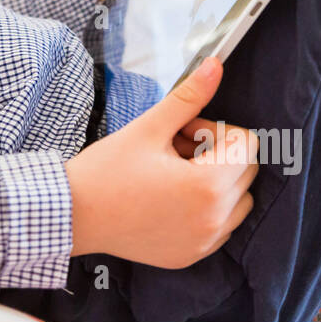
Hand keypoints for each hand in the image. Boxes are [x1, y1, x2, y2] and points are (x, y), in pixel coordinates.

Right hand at [64, 57, 258, 269]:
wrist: (73, 214)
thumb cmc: (106, 170)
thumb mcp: (148, 128)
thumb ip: (189, 97)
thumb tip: (215, 65)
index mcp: (207, 186)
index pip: (246, 144)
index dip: (215, 128)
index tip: (181, 131)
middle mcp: (214, 219)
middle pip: (247, 171)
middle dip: (217, 153)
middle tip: (175, 148)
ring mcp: (204, 242)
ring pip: (240, 200)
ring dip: (218, 182)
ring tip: (175, 174)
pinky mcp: (191, 255)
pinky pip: (221, 226)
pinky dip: (208, 209)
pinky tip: (172, 198)